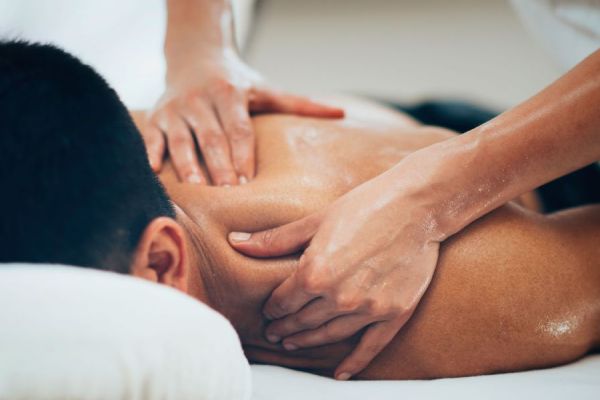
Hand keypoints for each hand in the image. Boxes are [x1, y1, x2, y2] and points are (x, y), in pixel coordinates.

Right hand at [142, 51, 343, 184]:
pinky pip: (151, 136)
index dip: (242, 154)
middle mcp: (200, 100)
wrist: (194, 56)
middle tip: (225, 194)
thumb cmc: (236, 82)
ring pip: (181, 140)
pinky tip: (155, 173)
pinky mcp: (156, 116)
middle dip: (218, 166)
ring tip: (196, 190)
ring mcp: (175, 109)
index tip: (247, 181)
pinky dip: (152, 153)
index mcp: (229, 94)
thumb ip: (300, 104)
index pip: (238, 129)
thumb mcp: (267, 89)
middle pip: (211, 138)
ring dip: (187, 165)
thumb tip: (341, 113)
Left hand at [228, 164, 442, 379]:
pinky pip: (370, 346)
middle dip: (285, 328)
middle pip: (303, 321)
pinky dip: (354, 362)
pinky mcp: (394, 313)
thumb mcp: (316, 220)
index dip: (273, 308)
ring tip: (293, 344)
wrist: (416, 206)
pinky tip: (340, 373)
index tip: (269, 311)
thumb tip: (237, 241)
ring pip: (330, 335)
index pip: (284, 301)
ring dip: (308, 342)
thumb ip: (275, 239)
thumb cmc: (365, 206)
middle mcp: (339, 296)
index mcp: (315, 272)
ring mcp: (368, 308)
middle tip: (274, 334)